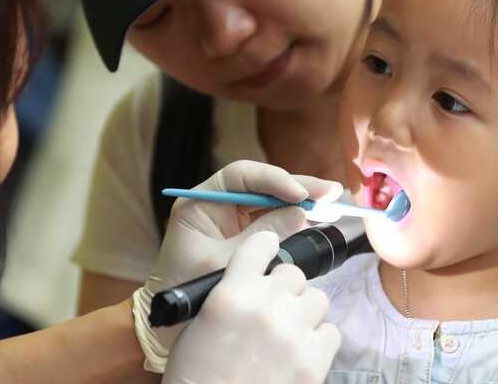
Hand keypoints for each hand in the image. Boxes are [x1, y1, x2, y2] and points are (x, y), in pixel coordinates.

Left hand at [132, 160, 341, 370]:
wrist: (170, 322)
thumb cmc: (186, 290)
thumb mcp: (223, 264)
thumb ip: (259, 238)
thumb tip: (299, 213)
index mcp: (200, 203)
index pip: (241, 176)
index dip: (273, 179)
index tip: (299, 193)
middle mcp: (216, 204)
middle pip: (261, 184)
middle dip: (296, 186)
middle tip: (328, 190)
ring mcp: (232, 219)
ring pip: (271, 199)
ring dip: (299, 199)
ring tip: (328, 201)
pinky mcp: (245, 234)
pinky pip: (273, 218)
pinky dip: (294, 217)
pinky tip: (315, 215)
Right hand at [163, 231, 341, 383]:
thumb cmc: (197, 377)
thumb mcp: (199, 325)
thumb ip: (229, 295)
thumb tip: (254, 283)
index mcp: (230, 292)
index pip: (262, 244)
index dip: (267, 248)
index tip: (269, 253)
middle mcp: (265, 305)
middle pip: (294, 273)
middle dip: (285, 289)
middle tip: (274, 310)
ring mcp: (293, 333)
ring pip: (317, 298)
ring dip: (305, 312)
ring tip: (289, 333)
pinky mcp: (314, 361)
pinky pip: (331, 332)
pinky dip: (319, 341)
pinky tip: (300, 355)